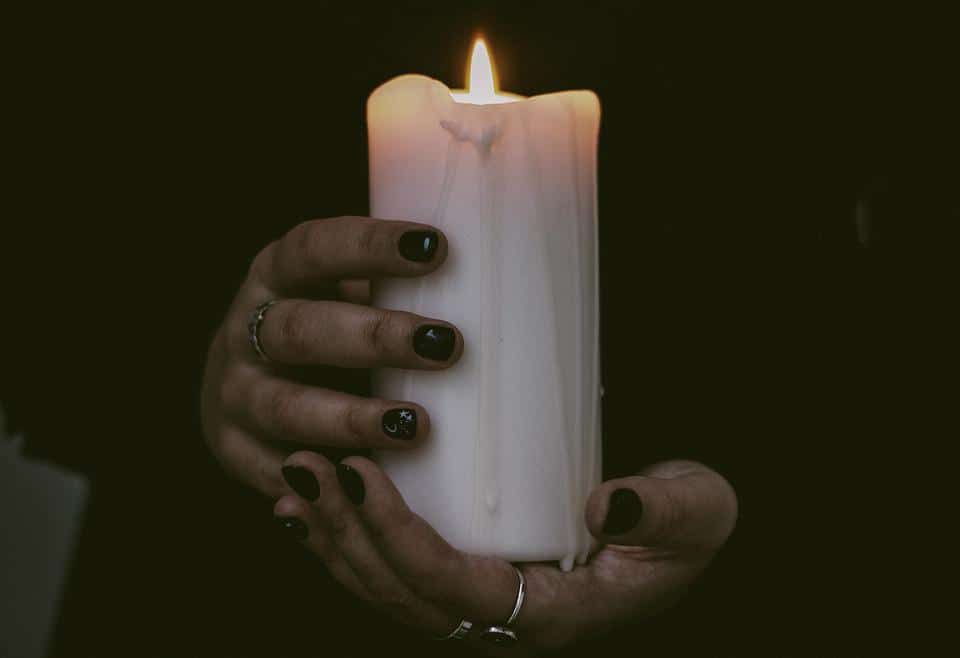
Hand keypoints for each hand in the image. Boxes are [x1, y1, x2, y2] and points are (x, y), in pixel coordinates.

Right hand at [201, 216, 461, 496]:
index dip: (370, 247)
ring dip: (352, 417)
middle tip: (446, 344)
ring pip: (286, 408)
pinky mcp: (236, 453)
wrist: (240, 384)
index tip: (436, 248)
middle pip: (302, 329)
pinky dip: (321, 482)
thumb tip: (501, 287)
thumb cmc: (324, 330)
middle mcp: (245, 330)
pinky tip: (366, 485)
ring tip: (416, 425)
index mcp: (276, 274)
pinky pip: (276, 474)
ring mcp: (235, 395)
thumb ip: (395, 289)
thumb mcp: (341, 293)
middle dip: (375, 337)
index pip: (314, 248)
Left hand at [273, 452, 736, 653]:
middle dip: (346, 533)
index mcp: (551, 614)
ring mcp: (480, 603)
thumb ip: (662, 510)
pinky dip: (346, 538)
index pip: (456, 591)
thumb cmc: (685, 523)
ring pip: (386, 587)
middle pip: (402, 593)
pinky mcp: (466, 575)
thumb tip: (604, 510)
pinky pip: (391, 572)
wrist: (677, 528)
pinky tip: (313, 502)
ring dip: (333, 534)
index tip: (362, 474)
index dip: (400, 540)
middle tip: (310, 464)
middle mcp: (504, 620)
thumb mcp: (697, 510)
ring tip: (298, 475)